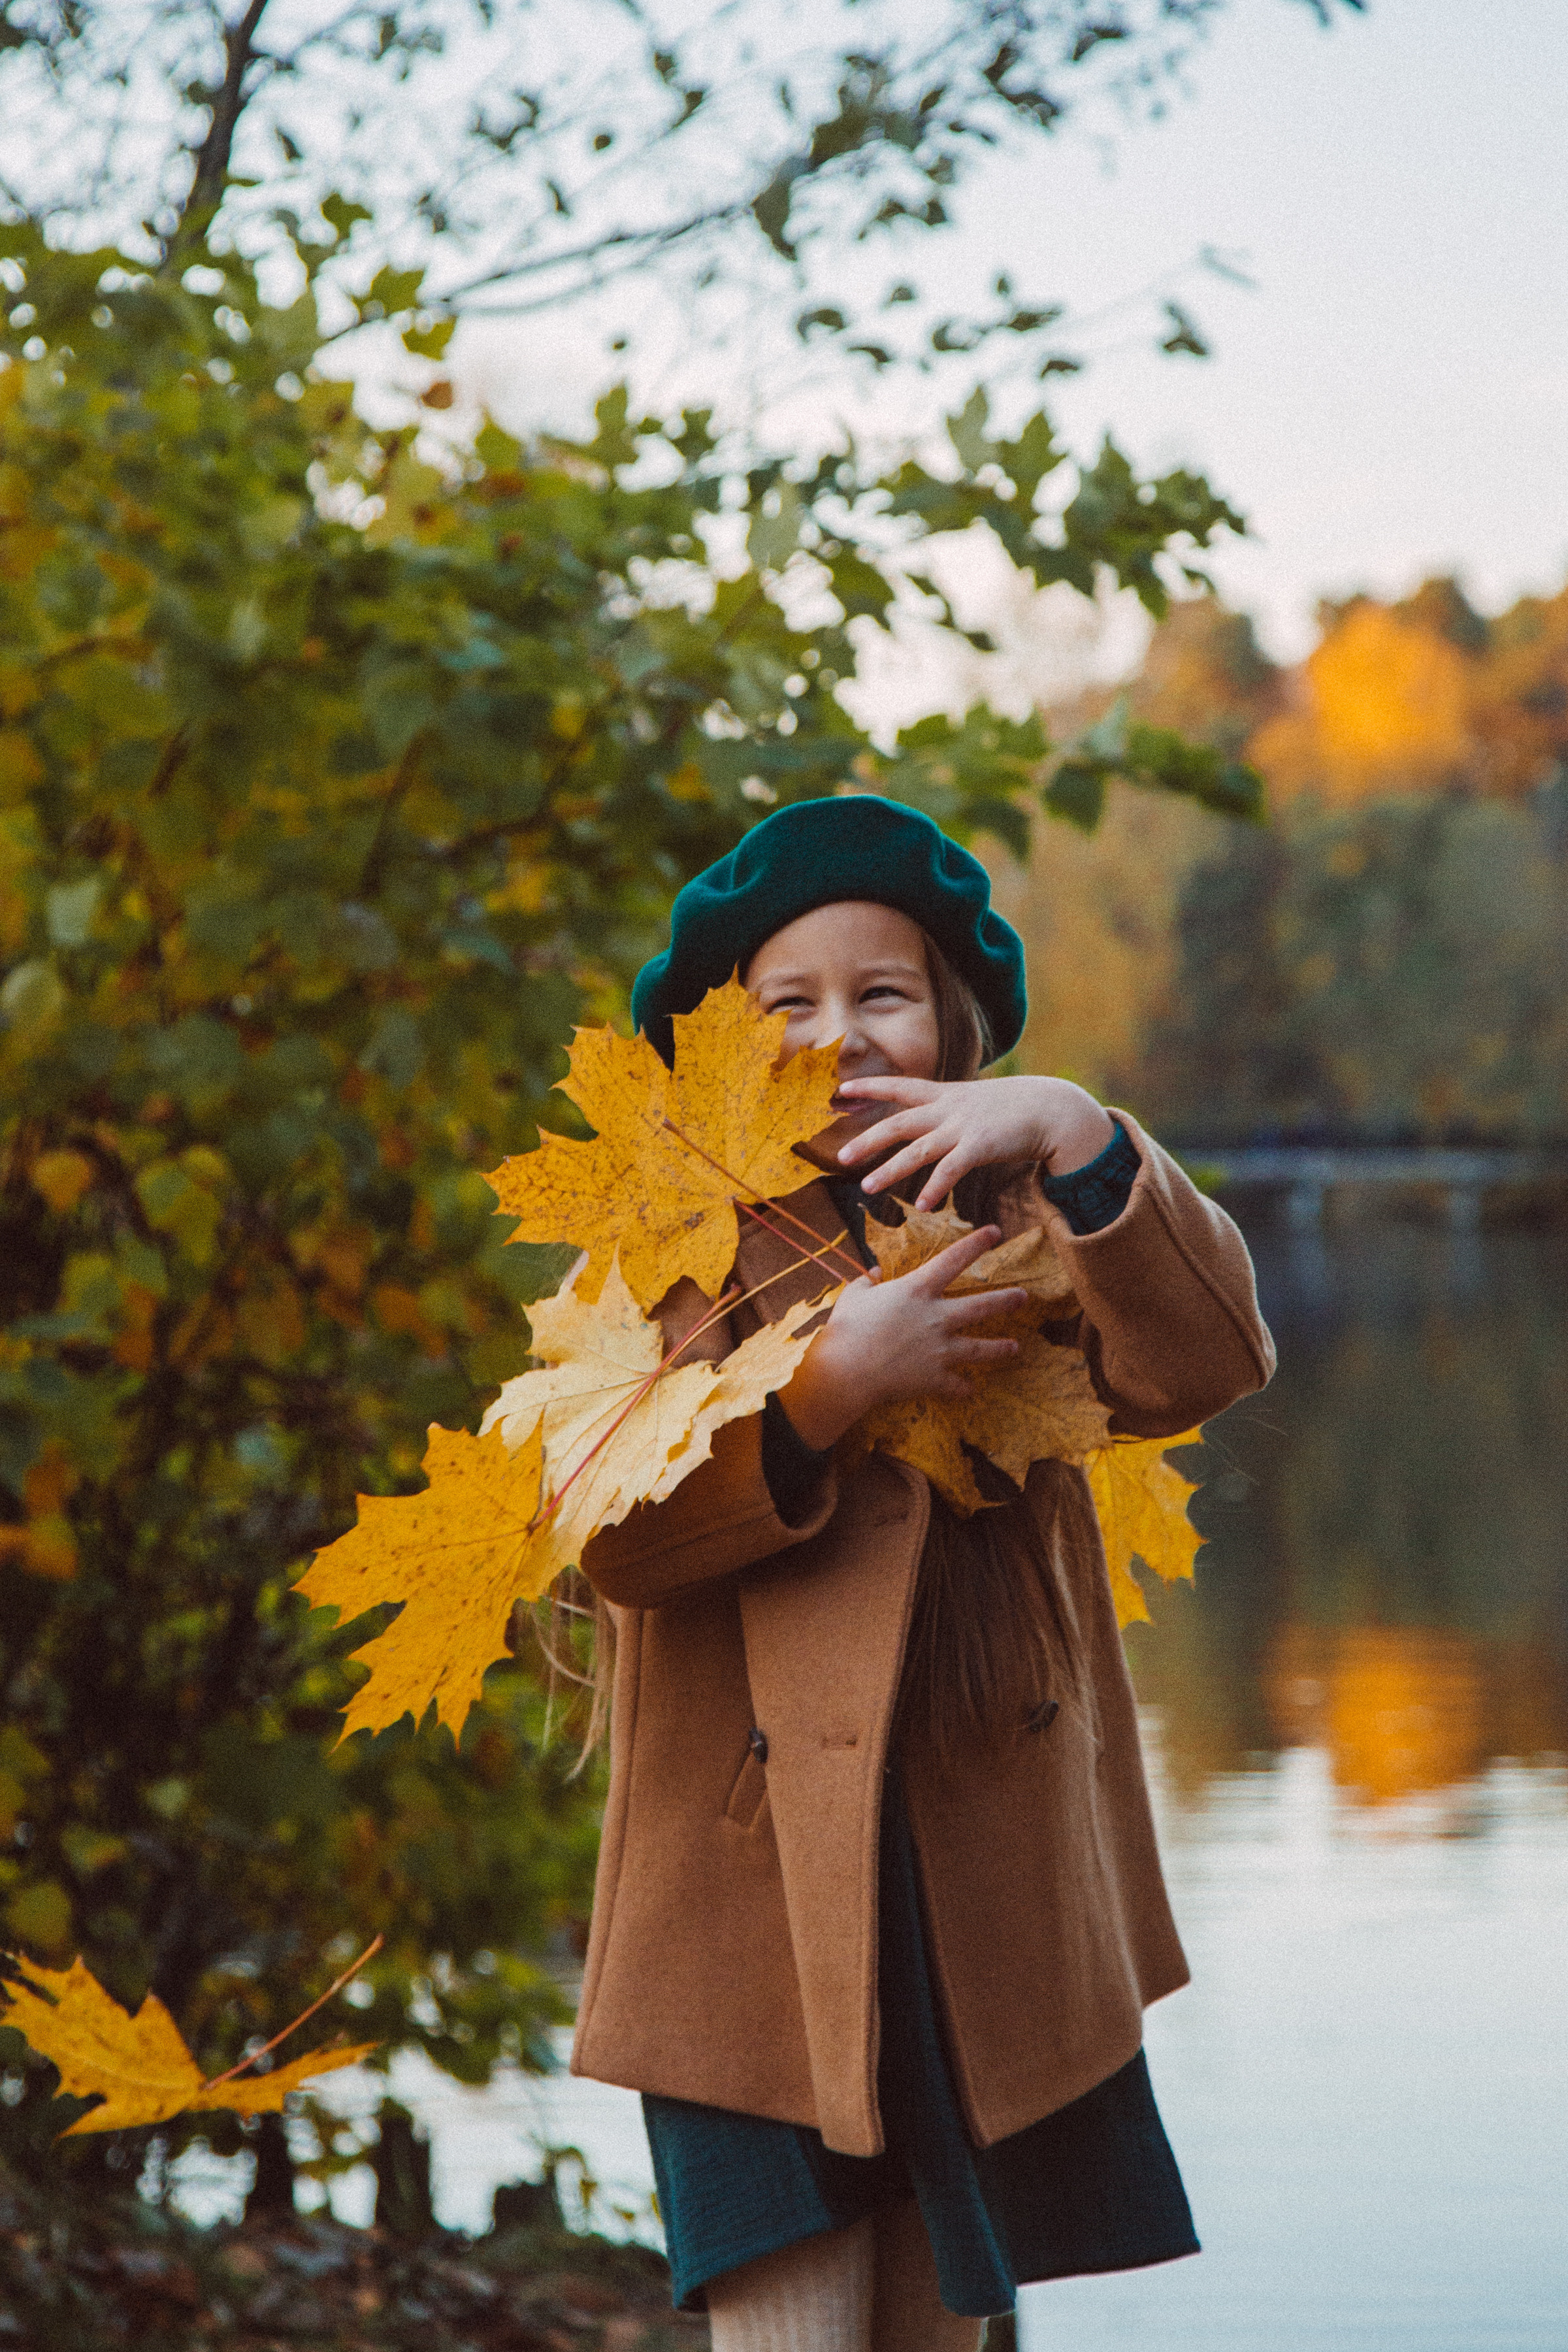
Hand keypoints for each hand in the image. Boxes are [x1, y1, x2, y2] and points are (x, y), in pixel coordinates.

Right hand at [779, 1226, 1026, 1450]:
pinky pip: (955, 1385)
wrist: (846, 1370)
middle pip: (981, 1305)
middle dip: (1006, 1300)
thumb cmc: (846, 1328)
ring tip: (1015, 1347)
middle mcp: (937, 1317)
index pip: (953, 1259)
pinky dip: (963, 1388)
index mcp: (917, 1290)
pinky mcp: (934, 1378)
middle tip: (1023, 1297)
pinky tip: (970, 1390)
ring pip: (979, 1348)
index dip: (976, 1243)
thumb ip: (867, 1281)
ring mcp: (939, 1349)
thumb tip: (873, 1273)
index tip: (995, 1232)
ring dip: (999, 1347)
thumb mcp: (854, 1295)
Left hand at [834, 1073, 1115, 1209]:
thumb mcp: (978, 1102)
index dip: (872, 1087)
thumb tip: (938, 1121)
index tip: (843, 1089)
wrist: (1054, 1109)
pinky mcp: (980, 1146)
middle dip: (869, 1139)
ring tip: (869, 1188)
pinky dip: (935, 1188)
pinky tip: (923, 1205)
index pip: (901, 1087)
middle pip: (899, 1123)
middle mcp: (949, 1109)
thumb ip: (954, 1111)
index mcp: (947, 1094)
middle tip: (842, 1156)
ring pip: (918, 1150)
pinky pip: (950, 1170)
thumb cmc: (1018, 1109)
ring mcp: (963, 1127)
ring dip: (891, 1170)